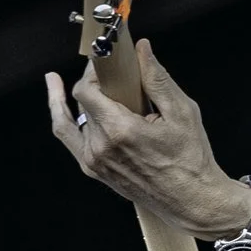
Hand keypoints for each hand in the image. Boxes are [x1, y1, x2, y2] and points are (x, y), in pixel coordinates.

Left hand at [44, 42, 250, 237]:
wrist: (191, 200)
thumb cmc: (191, 160)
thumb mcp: (182, 112)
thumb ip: (157, 79)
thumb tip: (142, 49)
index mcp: (120, 131)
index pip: (86, 90)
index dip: (92, 70)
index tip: (105, 59)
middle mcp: (100, 147)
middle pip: (82, 102)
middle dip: (97, 82)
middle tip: (115, 71)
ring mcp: (93, 161)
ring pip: (76, 118)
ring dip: (88, 99)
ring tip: (96, 81)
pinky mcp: (94, 170)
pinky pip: (71, 138)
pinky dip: (65, 118)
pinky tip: (59, 102)